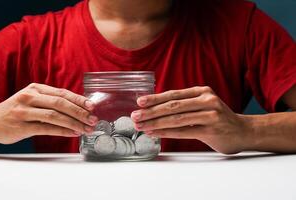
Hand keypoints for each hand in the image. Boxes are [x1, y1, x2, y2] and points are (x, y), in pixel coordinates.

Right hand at [0, 83, 97, 143]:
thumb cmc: (16, 110)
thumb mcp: (31, 98)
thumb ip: (50, 100)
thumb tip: (77, 107)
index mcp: (35, 88)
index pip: (62, 93)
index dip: (79, 99)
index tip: (92, 106)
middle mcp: (30, 97)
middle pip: (60, 103)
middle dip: (80, 112)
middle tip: (93, 119)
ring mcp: (24, 111)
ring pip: (54, 116)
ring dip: (74, 122)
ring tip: (86, 128)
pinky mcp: (21, 126)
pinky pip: (46, 129)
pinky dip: (62, 131)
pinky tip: (73, 133)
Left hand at [131, 86, 252, 153]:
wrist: (243, 131)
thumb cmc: (218, 118)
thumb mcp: (203, 104)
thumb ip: (184, 104)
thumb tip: (155, 109)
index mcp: (202, 91)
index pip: (173, 94)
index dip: (155, 98)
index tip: (139, 102)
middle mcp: (206, 100)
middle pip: (172, 106)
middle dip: (151, 111)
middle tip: (135, 116)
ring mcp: (210, 114)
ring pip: (176, 119)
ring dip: (155, 123)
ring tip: (141, 126)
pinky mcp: (211, 130)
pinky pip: (184, 131)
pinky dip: (166, 132)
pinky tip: (154, 133)